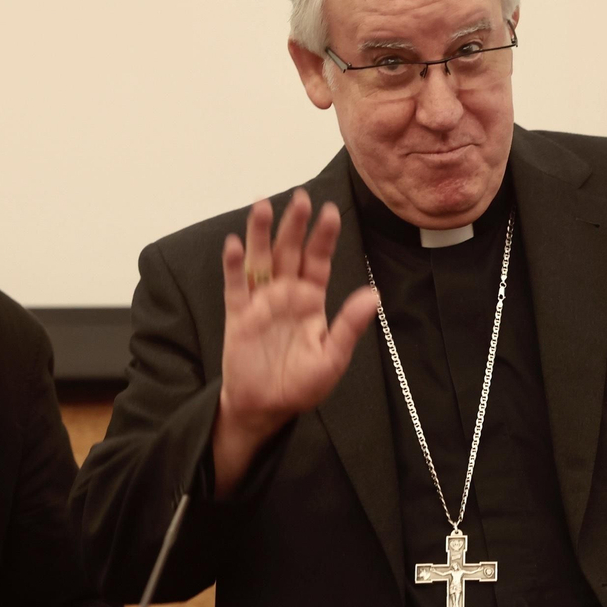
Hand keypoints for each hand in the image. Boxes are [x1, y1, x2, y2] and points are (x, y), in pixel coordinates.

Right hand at [213, 189, 377, 494]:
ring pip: (260, 260)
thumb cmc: (301, 385)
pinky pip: (235, 285)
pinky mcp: (238, 315)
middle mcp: (286, 294)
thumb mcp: (333, 358)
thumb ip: (349, 325)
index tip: (330, 212)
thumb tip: (373, 295)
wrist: (266, 407)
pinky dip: (233, 265)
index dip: (323, 237)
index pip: (318, 260)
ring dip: (260, 234)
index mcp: (311, 300)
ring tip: (262, 206)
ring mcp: (261, 302)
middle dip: (294, 225)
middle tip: (299, 198)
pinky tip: (234, 244)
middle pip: (289, 251)